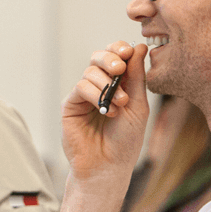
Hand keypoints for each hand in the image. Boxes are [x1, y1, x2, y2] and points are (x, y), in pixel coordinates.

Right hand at [61, 41, 150, 182]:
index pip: (116, 56)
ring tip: (120, 105)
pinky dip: (95, 94)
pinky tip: (107, 111)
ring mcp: (83, 95)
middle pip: (99, 56)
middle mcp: (99, 86)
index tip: (129, 51)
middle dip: (110, 58)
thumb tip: (140, 46)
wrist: (109, 165)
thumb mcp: (137, 105)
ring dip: (107, 85)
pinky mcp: (70, 105)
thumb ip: (136, 76)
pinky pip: (80, 87)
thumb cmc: (126, 140)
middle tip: (119, 69)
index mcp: (118, 84)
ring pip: (90, 71)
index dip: (120, 49)